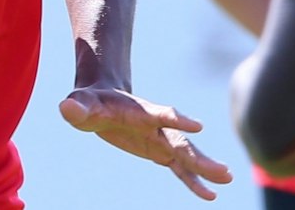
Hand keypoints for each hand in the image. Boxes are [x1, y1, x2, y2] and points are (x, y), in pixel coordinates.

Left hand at [59, 86, 233, 201]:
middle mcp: (156, 126)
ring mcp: (161, 139)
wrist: (102, 99)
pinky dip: (194, 181)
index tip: (197, 126)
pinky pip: (180, 169)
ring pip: (187, 155)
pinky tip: (210, 195)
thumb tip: (66, 108)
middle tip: (224, 171)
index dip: (177, 120)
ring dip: (206, 169)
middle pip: (181, 142)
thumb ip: (77, 107)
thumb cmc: (90, 102)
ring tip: (227, 179)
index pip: (161, 115)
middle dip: (200, 157)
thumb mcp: (80, 105)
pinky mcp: (160, 151)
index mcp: (140, 112)